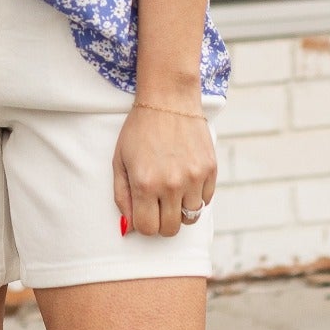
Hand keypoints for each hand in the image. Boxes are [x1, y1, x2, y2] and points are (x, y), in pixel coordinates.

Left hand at [113, 103, 215, 237]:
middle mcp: (171, 184)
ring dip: (180, 209)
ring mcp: (193, 177)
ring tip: (173, 189)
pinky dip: (196, 195)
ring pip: (190, 217)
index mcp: (145, 184)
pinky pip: (206, 200)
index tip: (144, 211)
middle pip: (170, 229)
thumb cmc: (139, 130)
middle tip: (158, 204)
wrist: (168, 99)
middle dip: (162, 221)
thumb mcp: (120, 161)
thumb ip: (122, 197)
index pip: (148, 229)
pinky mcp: (210, 169)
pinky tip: (186, 177)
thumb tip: (130, 227)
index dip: (144, 224)